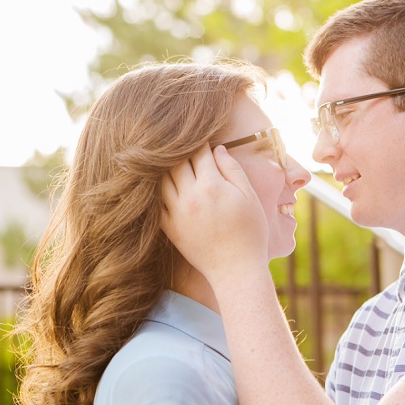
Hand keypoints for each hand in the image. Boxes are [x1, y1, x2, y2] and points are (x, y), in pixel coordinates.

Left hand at [160, 144, 266, 283]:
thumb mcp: (249, 198)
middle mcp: (190, 196)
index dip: (200, 142)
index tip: (200, 135)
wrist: (236, 269)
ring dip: (163, 167)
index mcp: (212, 186)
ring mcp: (176, 212)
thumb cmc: (250, 233)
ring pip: (161, 179)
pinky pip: (155, 202)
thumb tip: (218, 149)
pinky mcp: (169, 227)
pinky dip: (154, 190)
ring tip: (167, 160)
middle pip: (176, 162)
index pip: (200, 153)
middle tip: (180, 142)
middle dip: (179, 150)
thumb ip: (233, 170)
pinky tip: (158, 183)